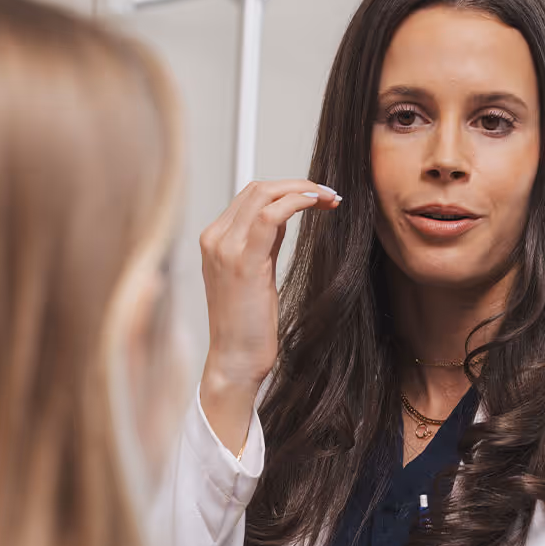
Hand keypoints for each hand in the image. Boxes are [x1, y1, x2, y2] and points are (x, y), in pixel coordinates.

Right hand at [198, 179, 340, 454]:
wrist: (234, 361)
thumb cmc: (247, 326)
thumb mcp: (255, 275)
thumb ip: (263, 242)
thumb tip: (283, 214)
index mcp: (214, 240)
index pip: (250, 196)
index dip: (287, 188)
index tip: (318, 196)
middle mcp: (215, 239)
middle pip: (257, 189)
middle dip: (298, 184)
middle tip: (330, 194)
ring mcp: (225, 248)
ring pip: (263, 194)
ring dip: (301, 190)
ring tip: (329, 198)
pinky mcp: (243, 263)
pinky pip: (270, 216)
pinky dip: (296, 202)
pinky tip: (316, 204)